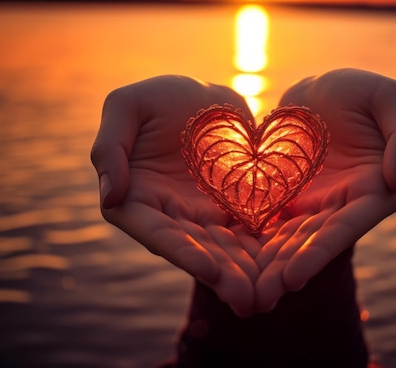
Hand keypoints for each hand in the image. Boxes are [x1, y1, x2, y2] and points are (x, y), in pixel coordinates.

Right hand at [90, 75, 261, 315]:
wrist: (204, 96)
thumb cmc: (157, 98)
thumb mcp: (126, 107)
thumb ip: (109, 147)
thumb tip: (109, 195)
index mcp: (138, 199)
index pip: (157, 233)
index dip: (182, 253)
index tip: (210, 271)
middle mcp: (171, 216)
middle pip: (197, 251)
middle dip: (223, 275)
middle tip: (249, 300)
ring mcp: (205, 216)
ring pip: (227, 248)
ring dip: (247, 272)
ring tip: (269, 294)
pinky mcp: (236, 208)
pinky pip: (252, 230)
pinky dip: (267, 247)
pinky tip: (287, 264)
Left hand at [253, 68, 395, 310]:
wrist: (319, 89)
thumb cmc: (361, 90)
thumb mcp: (389, 98)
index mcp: (376, 190)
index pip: (347, 226)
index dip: (321, 251)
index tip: (293, 276)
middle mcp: (345, 205)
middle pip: (313, 242)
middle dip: (287, 270)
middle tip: (259, 300)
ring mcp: (313, 204)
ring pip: (288, 239)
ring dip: (267, 265)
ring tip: (244, 293)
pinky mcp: (286, 196)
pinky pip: (267, 219)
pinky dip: (251, 239)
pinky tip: (229, 259)